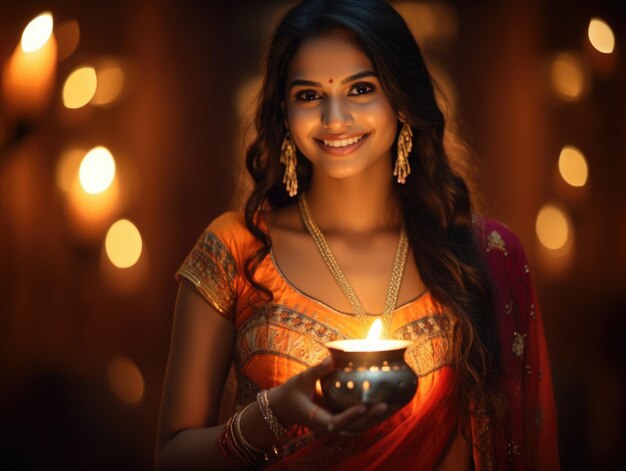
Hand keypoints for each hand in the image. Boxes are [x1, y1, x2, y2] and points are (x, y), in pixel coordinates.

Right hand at [267, 357, 392, 435]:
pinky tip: (386, 405)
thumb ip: (317, 371)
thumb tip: (331, 359)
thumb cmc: (292, 392)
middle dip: (372, 418)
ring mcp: (337, 425)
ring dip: (376, 419)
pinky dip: (372, 415)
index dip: (350, 416)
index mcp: (318, 420)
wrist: (285, 407)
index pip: (336, 422)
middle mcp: (330, 426)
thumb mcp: (301, 379)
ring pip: (360, 427)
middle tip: (387, 405)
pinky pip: (359, 421)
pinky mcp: (341, 420)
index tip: (364, 406)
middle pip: (354, 428)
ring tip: (394, 406)